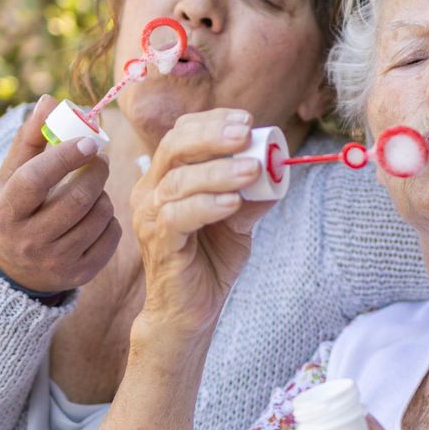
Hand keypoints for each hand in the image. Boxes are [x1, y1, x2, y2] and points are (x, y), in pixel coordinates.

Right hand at [0, 94, 121, 292]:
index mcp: (6, 212)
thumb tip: (50, 100)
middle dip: (96, 171)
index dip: (65, 157)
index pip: (36, 179)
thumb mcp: (11, 176)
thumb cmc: (15, 208)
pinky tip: (95, 215)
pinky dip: (111, 219)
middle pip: (77, 198)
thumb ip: (31, 138)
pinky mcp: (80, 273)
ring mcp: (56, 261)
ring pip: (99, 215)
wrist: (12, 268)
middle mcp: (28, 241)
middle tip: (99, 158)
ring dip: (103, 194)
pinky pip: (112, 235)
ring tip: (92, 189)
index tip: (90, 140)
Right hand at [131, 108, 272, 335]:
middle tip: (245, 133)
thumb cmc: (209, 259)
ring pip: (178, 181)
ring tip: (252, 170)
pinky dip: (207, 205)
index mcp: (167, 177)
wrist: (190, 309)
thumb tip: (278, 169)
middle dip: (212, 136)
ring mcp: (150, 216)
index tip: (247, 120)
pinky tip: (232, 202)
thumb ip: (253, 195)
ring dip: (219, 172)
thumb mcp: (238, 220)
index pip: (182, 134)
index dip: (213, 122)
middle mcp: (152, 190)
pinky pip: (177, 216)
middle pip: (174, 147)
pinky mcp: (158, 242)